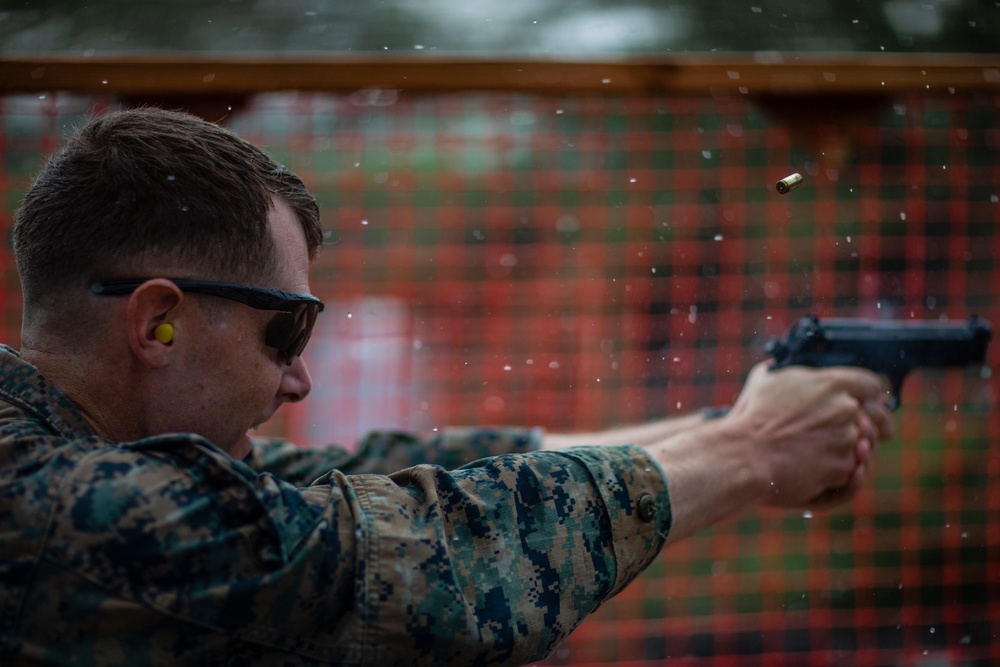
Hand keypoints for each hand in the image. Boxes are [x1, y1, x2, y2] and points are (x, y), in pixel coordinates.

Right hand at [727, 362, 892, 509]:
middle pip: (877, 418)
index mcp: (832, 383)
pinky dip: (841, 473)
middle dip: (871, 425)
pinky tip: (821, 470)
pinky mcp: (842, 467)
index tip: (865, 402)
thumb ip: (791, 371)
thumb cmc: (751, 416)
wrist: (746, 454)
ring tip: (825, 453)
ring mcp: (848, 440)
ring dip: (851, 450)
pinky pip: (852, 472)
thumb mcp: (767, 378)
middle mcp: (847, 409)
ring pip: (864, 446)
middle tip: (861, 432)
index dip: (869, 394)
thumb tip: (788, 367)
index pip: (871, 384)